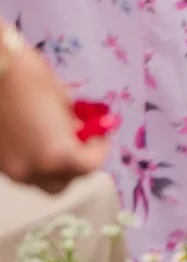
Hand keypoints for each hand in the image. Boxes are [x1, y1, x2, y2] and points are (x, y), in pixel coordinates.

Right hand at [0, 34, 109, 193]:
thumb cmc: (29, 78)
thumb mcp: (63, 101)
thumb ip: (74, 125)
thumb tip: (80, 132)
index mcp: (55, 155)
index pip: (89, 167)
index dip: (99, 150)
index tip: (101, 134)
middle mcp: (30, 170)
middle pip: (62, 183)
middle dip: (76, 166)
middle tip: (84, 142)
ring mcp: (9, 170)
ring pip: (39, 180)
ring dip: (55, 166)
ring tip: (58, 137)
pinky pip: (23, 170)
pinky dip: (34, 160)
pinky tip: (36, 137)